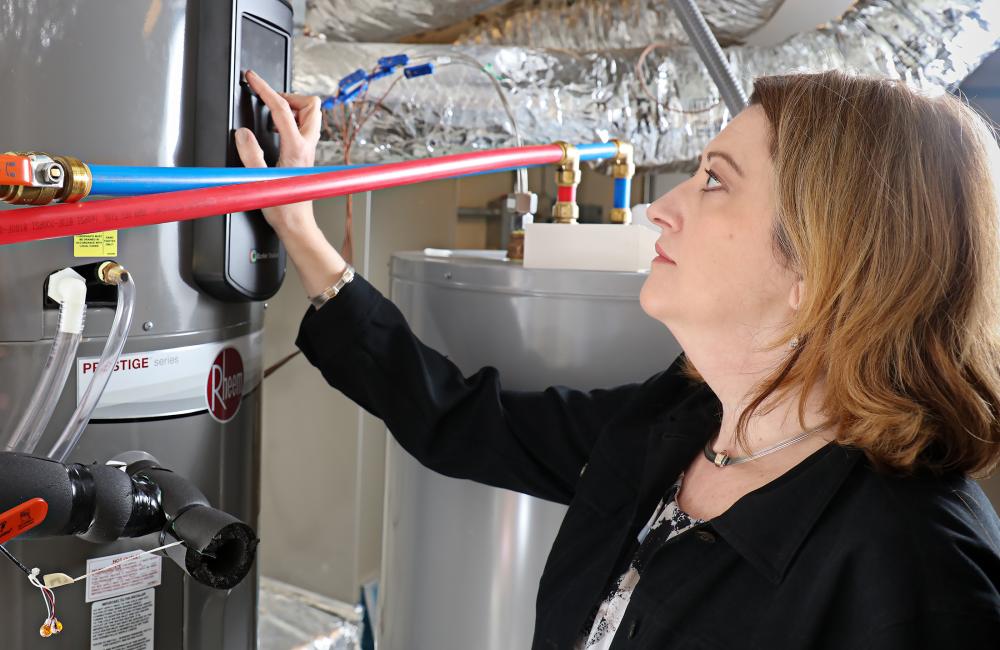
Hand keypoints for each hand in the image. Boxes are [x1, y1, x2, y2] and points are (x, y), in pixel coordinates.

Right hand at [234, 69, 321, 231]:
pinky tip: (277, 131)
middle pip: (311, 105)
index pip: (282, 107)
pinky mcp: (306, 155)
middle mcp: (307, 146)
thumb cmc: (282, 207)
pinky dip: (292, 121)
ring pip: (311, 115)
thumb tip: (242, 133)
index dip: (265, 88)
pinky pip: (304, 127)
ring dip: (293, 108)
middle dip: (289, 95)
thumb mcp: (259, 181)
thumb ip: (250, 155)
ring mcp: (309, 150)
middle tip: (268, 99)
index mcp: (296, 148)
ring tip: (272, 115)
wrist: (297, 224)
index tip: (252, 78)